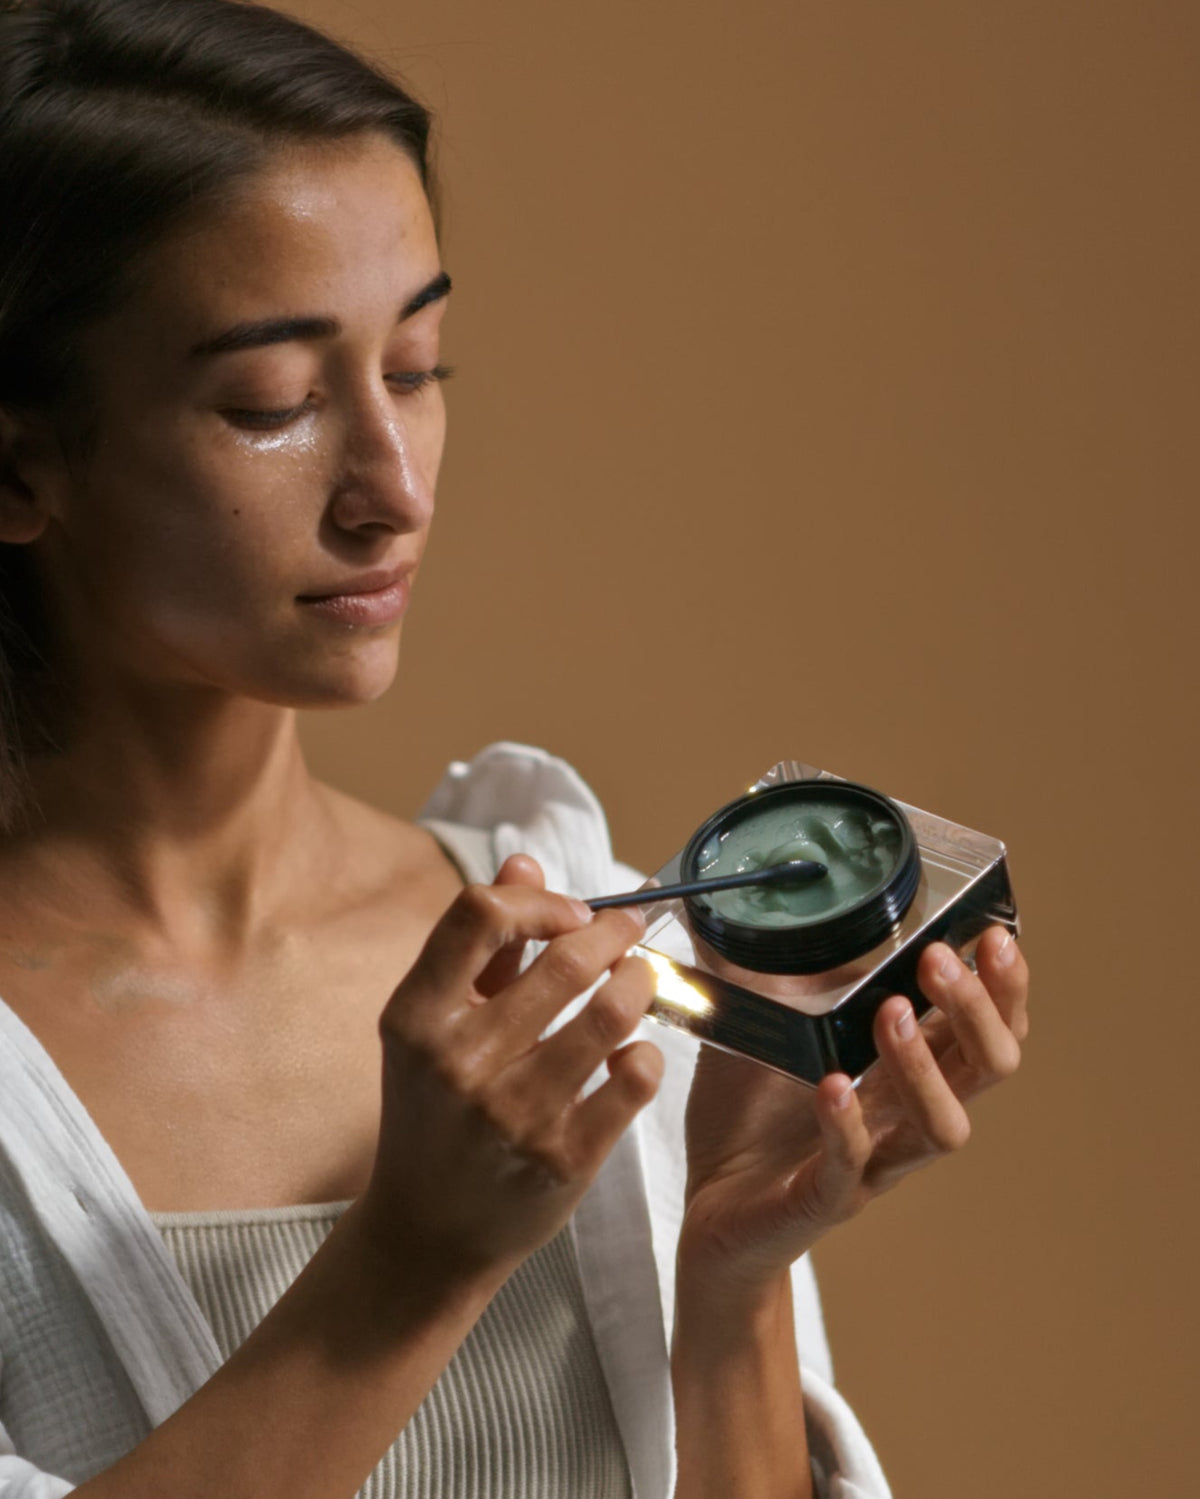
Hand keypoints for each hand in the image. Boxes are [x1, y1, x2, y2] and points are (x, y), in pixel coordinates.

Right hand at [357, 856, 661, 1289]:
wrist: (428, 1232)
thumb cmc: (433, 1113)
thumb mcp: (434, 1026)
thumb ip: (484, 945)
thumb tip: (526, 861)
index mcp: (417, 1017)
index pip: (478, 915)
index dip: (538, 899)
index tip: (569, 912)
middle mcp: (460, 1061)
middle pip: (566, 960)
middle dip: (614, 931)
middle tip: (630, 927)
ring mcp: (514, 1113)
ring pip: (612, 1014)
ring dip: (639, 982)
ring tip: (641, 978)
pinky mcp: (564, 1158)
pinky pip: (634, 1078)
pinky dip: (645, 1053)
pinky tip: (633, 1052)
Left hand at [675, 926, 1028, 1291]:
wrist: (710, 1204)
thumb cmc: (751, 1111)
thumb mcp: (765, 1021)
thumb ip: (769, 961)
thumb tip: (746, 889)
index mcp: (907, 1068)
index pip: (989, 1030)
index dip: (1006, 987)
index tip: (994, 934)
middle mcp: (906, 1114)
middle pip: (988, 1070)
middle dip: (978, 1010)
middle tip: (940, 959)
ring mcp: (874, 1161)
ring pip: (942, 1127)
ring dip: (923, 1066)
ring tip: (891, 1013)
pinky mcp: (824, 1199)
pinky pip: (852, 1169)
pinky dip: (847, 1126)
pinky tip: (832, 1086)